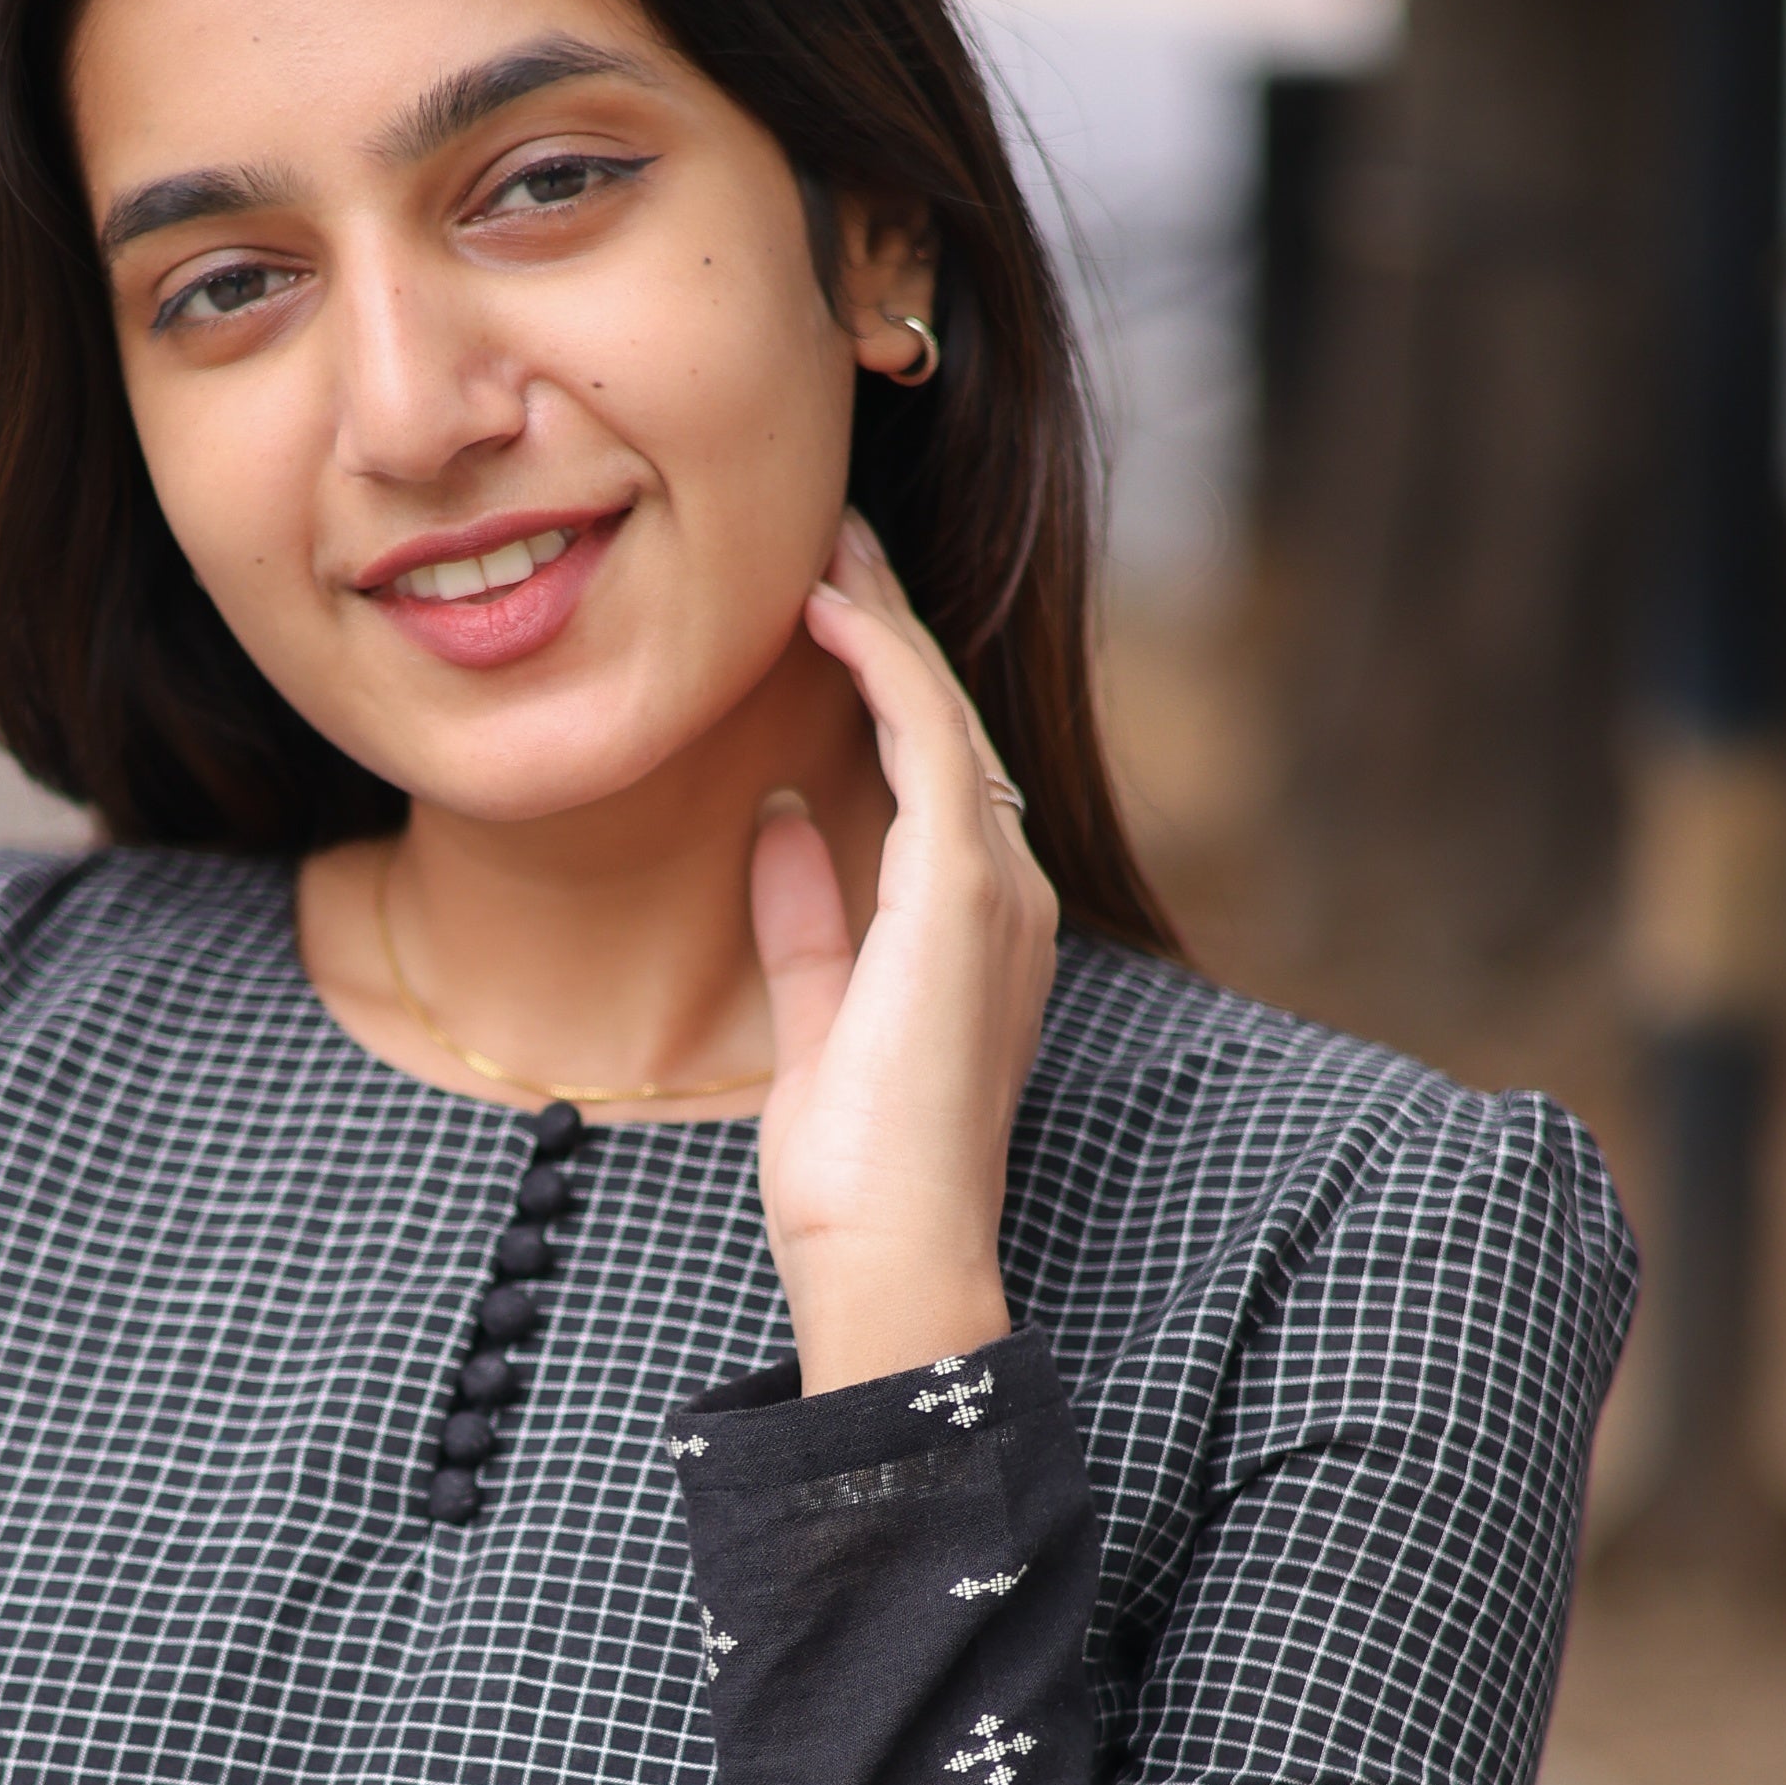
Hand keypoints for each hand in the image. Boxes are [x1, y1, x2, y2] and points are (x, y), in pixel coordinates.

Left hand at [750, 509, 1059, 1399]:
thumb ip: (808, 923)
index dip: (882, 680)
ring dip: (882, 623)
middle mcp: (1006, 892)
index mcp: (978, 925)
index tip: (821, 607)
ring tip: (823, 545)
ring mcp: (995, 887)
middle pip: (948, 722)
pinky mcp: (961, 890)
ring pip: (942, 714)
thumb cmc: (855, 1169)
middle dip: (887, 626)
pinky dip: (878, 667)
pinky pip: (927, 741)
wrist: (889, 1248)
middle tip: (827, 537)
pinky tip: (825, 615)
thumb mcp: (816, 1020)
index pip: (934, 769)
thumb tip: (779, 823)